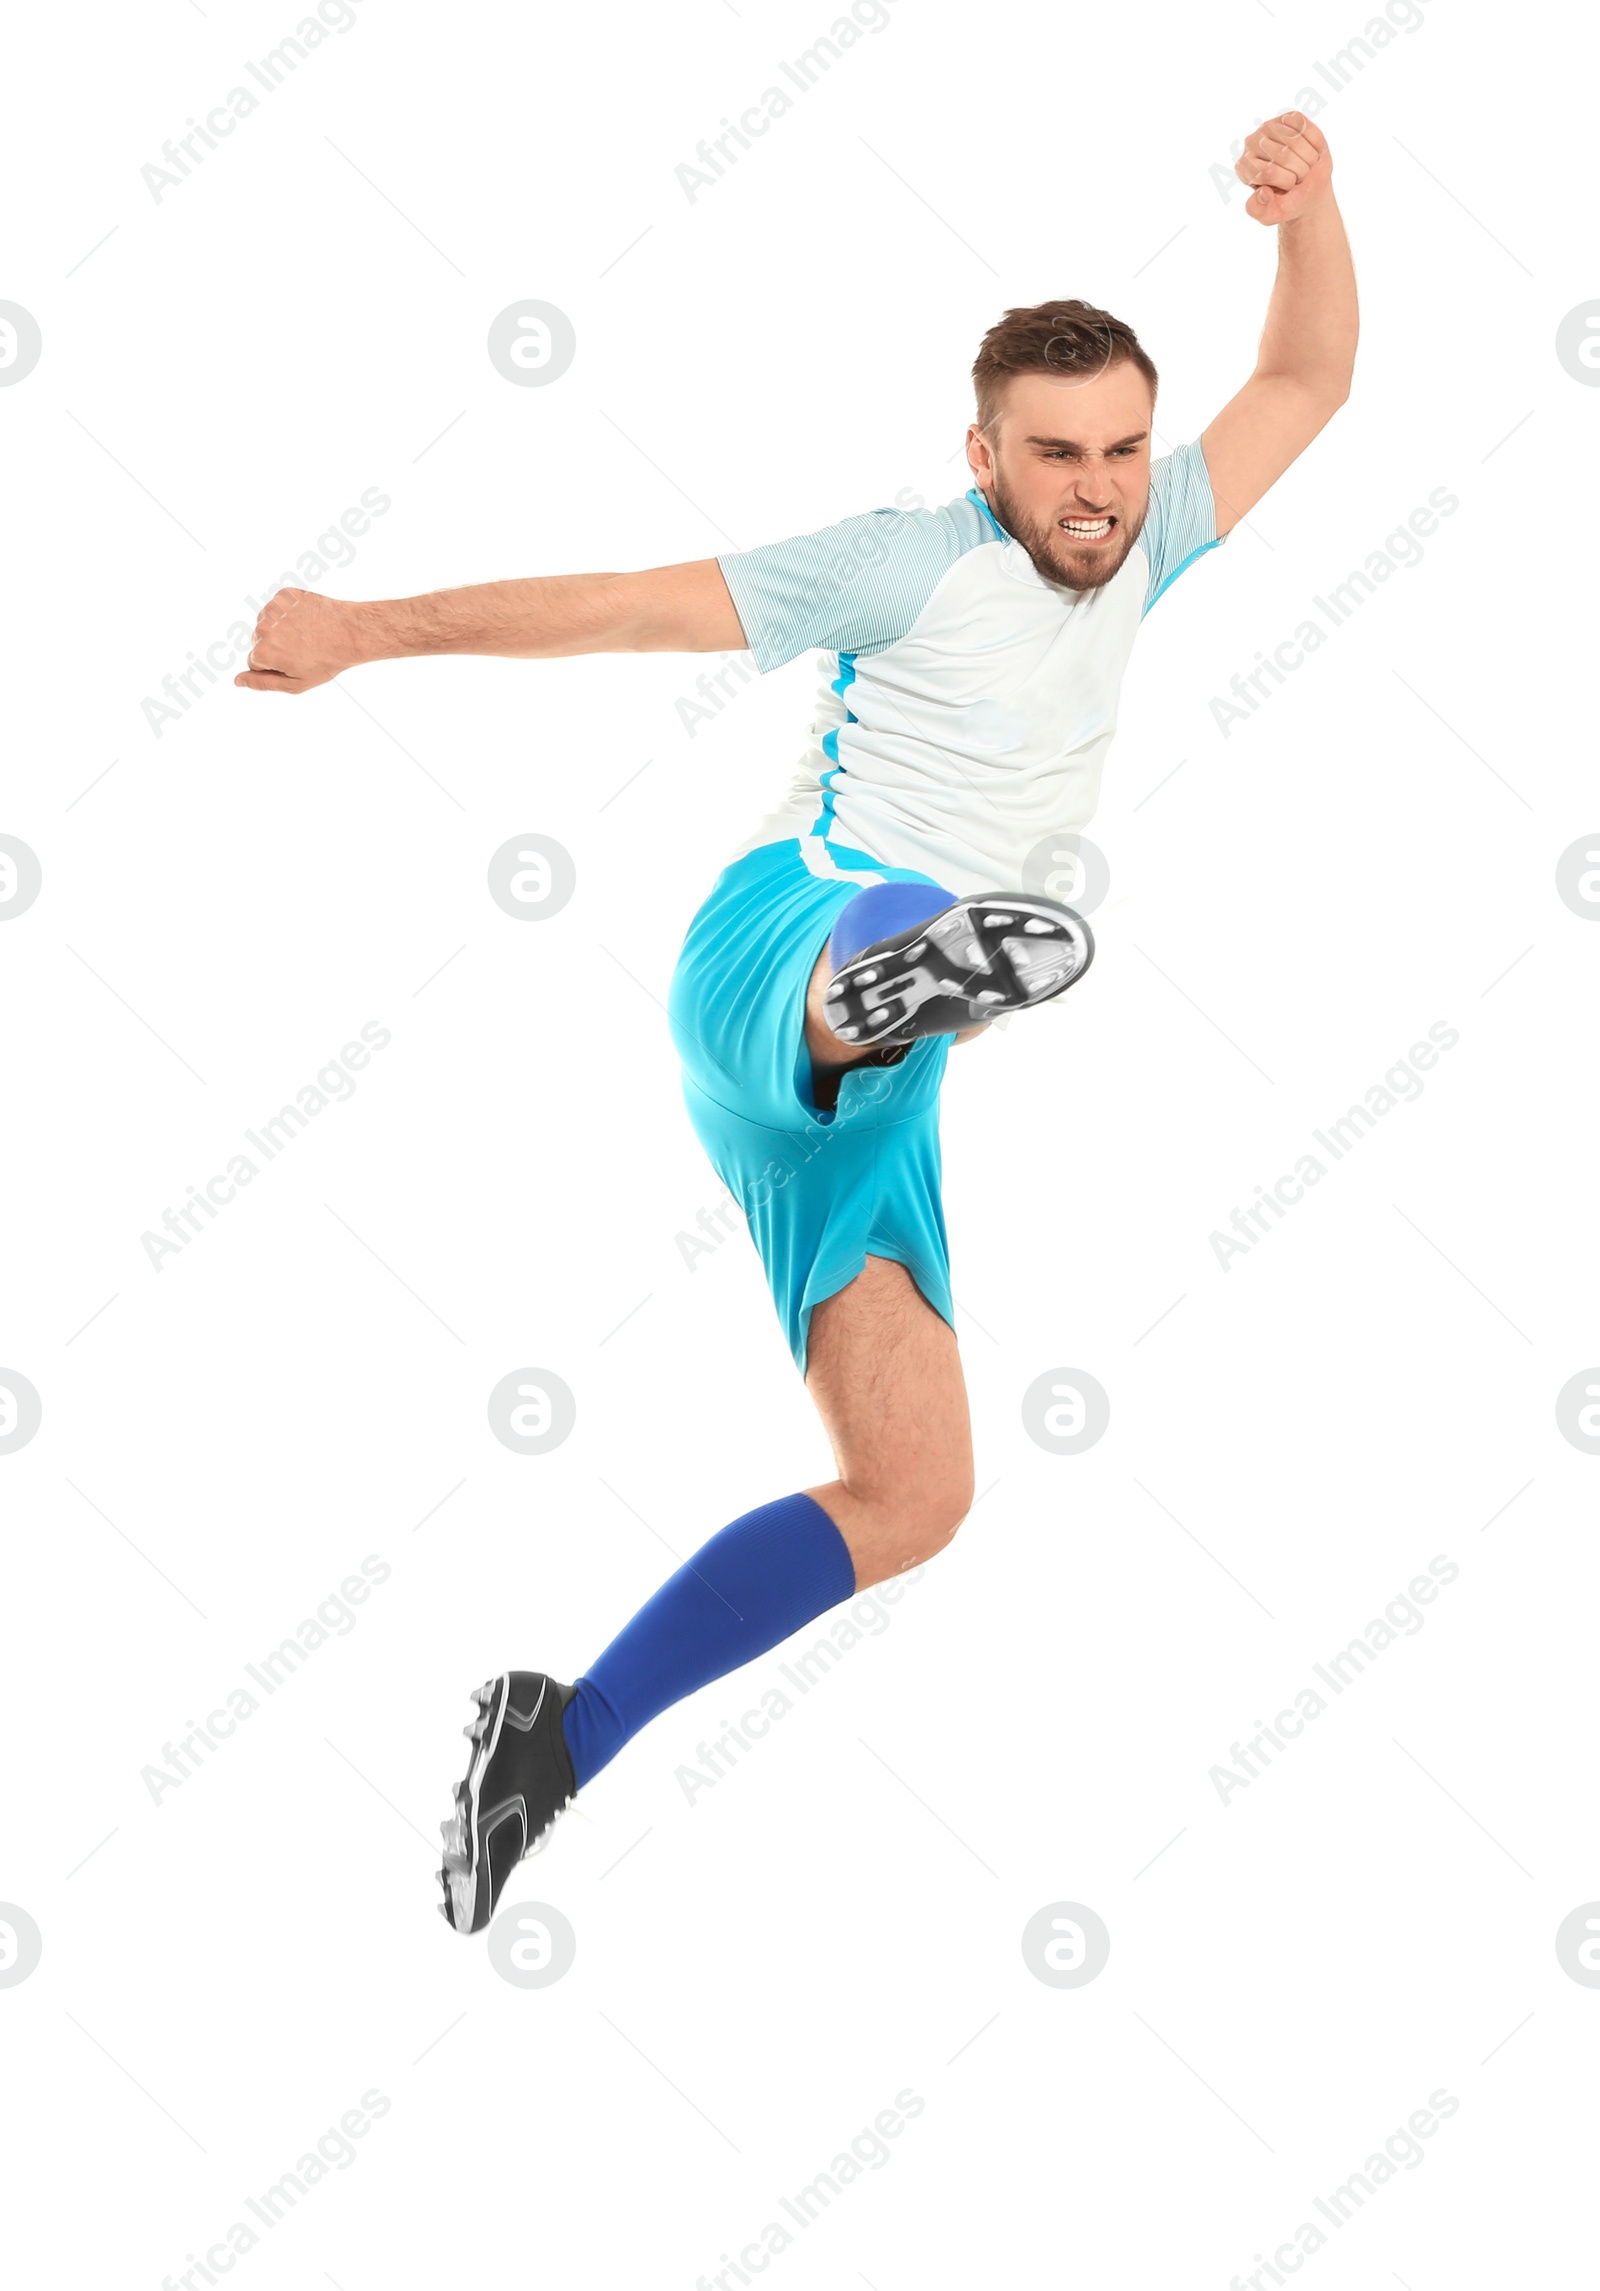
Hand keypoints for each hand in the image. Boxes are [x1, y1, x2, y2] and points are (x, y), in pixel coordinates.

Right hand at [233, 588, 367, 693]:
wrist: (350, 632)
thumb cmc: (325, 662)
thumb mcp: (295, 683)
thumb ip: (262, 683)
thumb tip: (236, 680)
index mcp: (263, 652)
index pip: (254, 663)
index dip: (275, 666)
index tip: (294, 663)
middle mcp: (262, 627)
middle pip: (257, 641)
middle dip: (275, 647)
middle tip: (301, 649)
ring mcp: (272, 608)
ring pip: (266, 624)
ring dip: (280, 629)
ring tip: (304, 635)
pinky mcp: (283, 594)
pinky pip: (277, 608)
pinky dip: (287, 614)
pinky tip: (305, 620)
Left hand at [1234, 113, 1332, 224]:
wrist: (1306, 189)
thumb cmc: (1286, 202)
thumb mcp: (1271, 214)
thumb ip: (1260, 211)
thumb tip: (1262, 192)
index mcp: (1244, 167)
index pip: (1268, 171)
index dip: (1287, 182)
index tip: (1288, 188)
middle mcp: (1252, 144)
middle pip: (1283, 154)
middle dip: (1299, 171)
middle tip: (1299, 178)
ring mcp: (1270, 127)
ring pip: (1296, 140)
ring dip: (1309, 159)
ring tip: (1304, 166)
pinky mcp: (1289, 117)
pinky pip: (1307, 129)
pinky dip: (1316, 144)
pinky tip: (1311, 152)